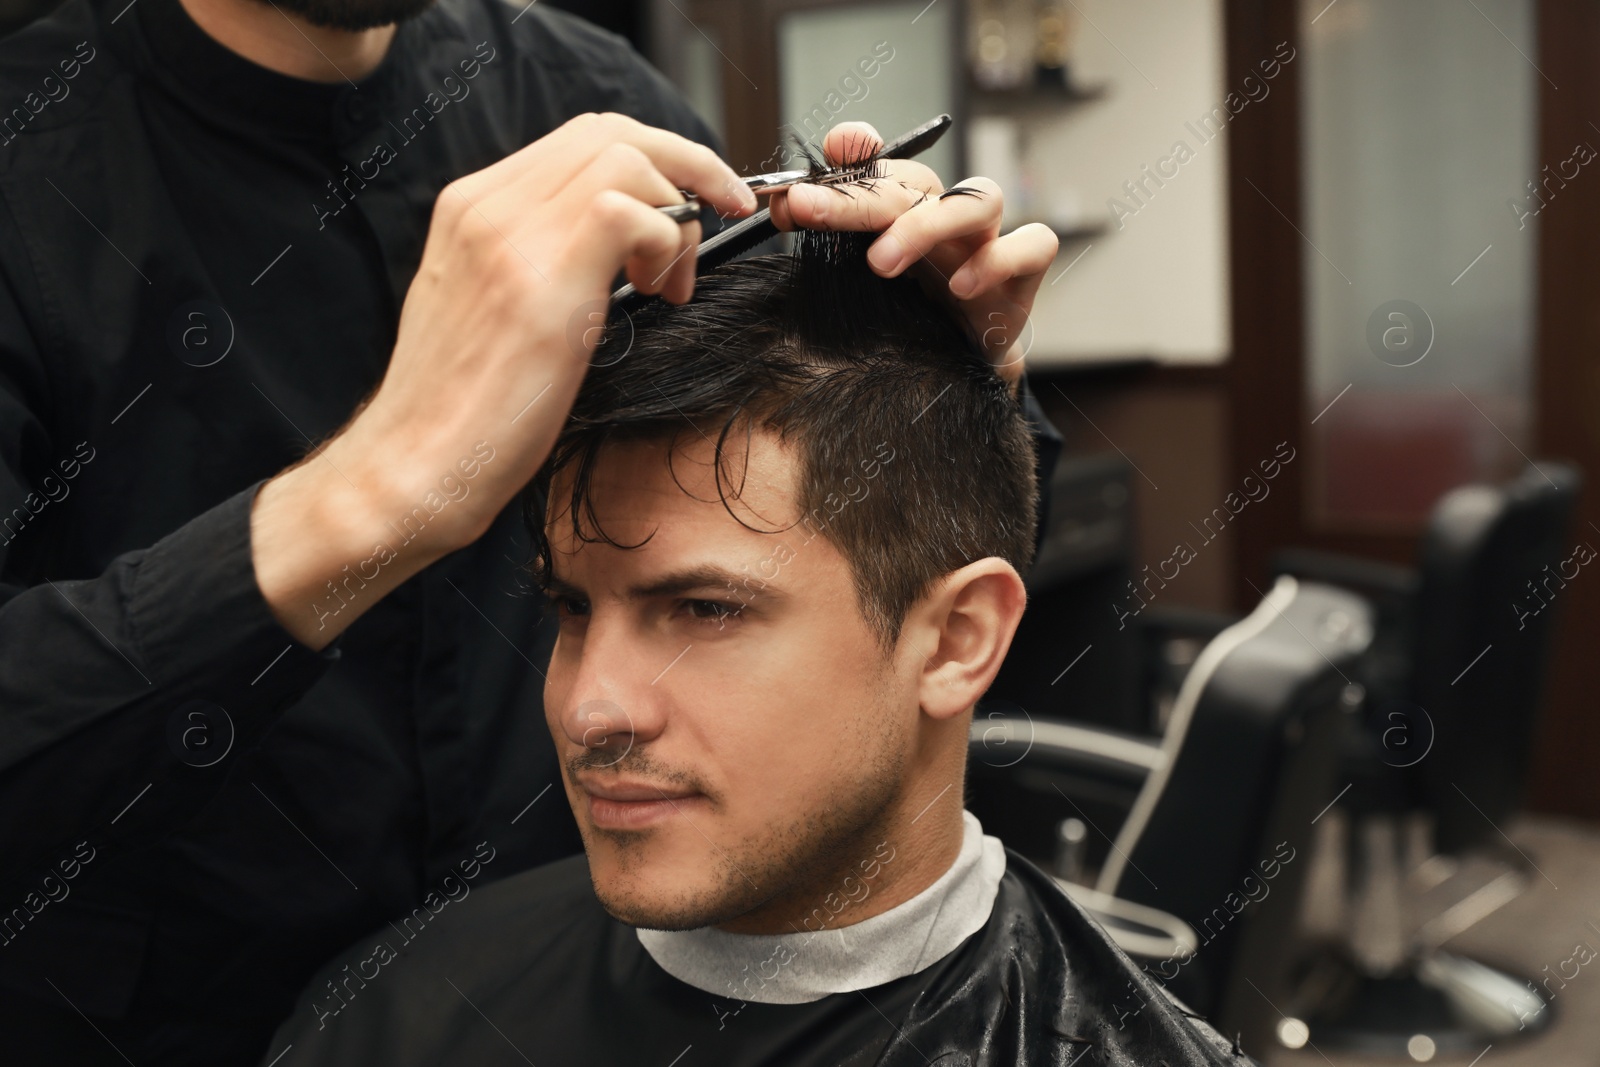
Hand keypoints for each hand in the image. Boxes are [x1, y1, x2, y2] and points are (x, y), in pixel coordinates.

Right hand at [252, 113, 756, 647]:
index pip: (580, 141)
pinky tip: (658, 292)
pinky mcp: (540, 278)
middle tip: (714, 222)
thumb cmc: (464, 408)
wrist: (414, 466)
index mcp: (472, 207)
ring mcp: (509, 236)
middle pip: (611, 132)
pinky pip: (632, 212)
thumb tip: (620, 242)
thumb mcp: (498, 307)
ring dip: (676, 210)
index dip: (651, 162)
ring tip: (671, 279)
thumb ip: (540, 257)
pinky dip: (667, 243)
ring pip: (626, 159)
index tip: (687, 206)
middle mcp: (485, 205)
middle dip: (683, 168)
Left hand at [769, 122, 1057, 388]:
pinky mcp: (1024, 275)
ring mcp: (989, 241)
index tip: (797, 185)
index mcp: (905, 209)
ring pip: (979, 198)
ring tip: (881, 262)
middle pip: (912, 184)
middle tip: (806, 211)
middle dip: (855, 196)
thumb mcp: (861, 284)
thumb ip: (831, 239)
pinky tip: (960, 287)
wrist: (958, 375)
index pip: (878, 165)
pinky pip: (1032, 245)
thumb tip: (785, 202)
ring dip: (926, 223)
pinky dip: (997, 260)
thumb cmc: (908, 320)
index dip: (845, 158)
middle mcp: (946, 215)